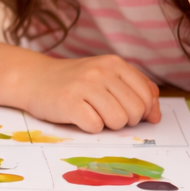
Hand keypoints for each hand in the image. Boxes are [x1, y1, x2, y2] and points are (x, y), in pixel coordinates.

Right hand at [20, 53, 160, 132]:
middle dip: (124, 120)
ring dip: (107, 125)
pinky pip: (95, 126)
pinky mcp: (69, 102)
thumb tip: (156, 116)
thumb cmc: (74, 82)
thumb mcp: (107, 77)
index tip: (124, 109)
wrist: (33, 79)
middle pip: (135, 111)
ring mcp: (84, 85)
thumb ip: (136, 91)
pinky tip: (78, 116)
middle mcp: (101, 71)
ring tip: (92, 113)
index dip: (141, 110)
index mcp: (115, 63)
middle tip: (105, 113)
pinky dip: (89, 127)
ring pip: (118, 121)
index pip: (148, 96)